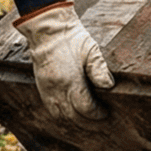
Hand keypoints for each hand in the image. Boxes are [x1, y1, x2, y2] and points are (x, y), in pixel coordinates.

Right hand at [15, 2, 113, 120]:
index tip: (106, 113)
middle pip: (73, 116)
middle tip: (100, 121)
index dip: (97, 114)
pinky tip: (71, 113)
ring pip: (60, 116)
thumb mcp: (91, 49)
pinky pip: (50, 108)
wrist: (47, 29)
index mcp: (71, 80)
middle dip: (88, 122)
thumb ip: (99, 69)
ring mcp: (47, 89)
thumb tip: (109, 86)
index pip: (85, 108)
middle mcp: (57, 89)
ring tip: (87, 121)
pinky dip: (62, 115)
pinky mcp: (41, 86)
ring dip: (74, 121)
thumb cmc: (72, 37)